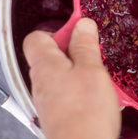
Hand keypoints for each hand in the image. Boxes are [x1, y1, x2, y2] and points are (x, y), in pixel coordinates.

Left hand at [23, 18, 120, 138]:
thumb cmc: (87, 113)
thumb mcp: (92, 70)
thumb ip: (86, 46)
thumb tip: (82, 25)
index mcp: (45, 66)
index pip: (37, 37)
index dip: (58, 30)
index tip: (80, 31)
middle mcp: (41, 82)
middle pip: (52, 55)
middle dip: (75, 52)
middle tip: (95, 55)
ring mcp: (48, 100)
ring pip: (63, 75)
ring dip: (82, 71)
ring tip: (100, 77)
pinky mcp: (58, 114)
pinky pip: (68, 92)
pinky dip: (82, 89)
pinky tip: (98, 96)